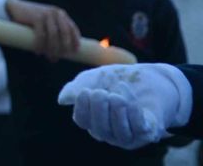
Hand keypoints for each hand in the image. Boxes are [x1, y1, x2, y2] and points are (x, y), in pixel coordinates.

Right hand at [8, 0, 80, 60]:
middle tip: (59, 57)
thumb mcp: (47, 21)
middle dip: (63, 48)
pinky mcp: (36, 17)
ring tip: (50, 58)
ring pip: (53, 35)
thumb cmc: (32, 18)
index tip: (74, 52)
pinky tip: (38, 52)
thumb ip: (55, 29)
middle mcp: (56, 13)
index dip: (75, 41)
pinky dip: (40, 45)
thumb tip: (63, 49)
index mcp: (61, 14)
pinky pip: (41, 35)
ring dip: (52, 49)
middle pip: (64, 33)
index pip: (72, 29)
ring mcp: (46, 14)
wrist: (15, 7)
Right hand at [59, 64, 191, 149]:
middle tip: (101, 92)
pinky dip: (132, 111)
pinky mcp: (149, 132)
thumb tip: (62, 101)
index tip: (85, 91)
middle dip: (98, 110)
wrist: (148, 76)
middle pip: (99, 130)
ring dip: (116, 113)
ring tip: (116, 95)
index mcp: (94, 120)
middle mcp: (111, 132)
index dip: (82, 108)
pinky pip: (139, 128)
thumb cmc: (117, 79)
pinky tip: (126, 95)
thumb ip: (77, 88)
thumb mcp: (94, 79)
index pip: (83, 121)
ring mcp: (130, 135)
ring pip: (120, 134)